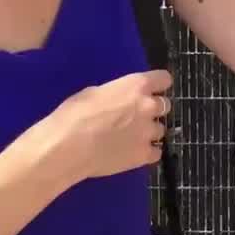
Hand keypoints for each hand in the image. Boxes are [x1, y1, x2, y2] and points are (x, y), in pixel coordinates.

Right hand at [49, 69, 173, 179]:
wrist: (69, 148)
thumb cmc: (74, 115)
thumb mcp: (94, 92)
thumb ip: (116, 95)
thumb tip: (120, 101)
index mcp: (137, 86)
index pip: (164, 79)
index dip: (158, 85)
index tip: (152, 90)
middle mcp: (148, 107)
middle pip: (164, 105)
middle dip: (152, 110)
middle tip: (135, 117)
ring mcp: (148, 132)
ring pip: (160, 130)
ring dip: (148, 132)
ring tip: (130, 138)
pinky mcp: (144, 155)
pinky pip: (156, 152)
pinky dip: (147, 152)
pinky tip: (132, 153)